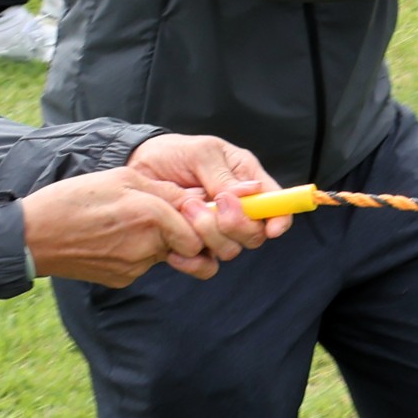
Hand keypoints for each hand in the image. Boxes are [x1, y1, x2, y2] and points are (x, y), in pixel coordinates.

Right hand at [19, 169, 213, 287]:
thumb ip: (162, 188)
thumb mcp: (120, 178)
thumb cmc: (74, 199)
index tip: (193, 212)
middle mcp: (146, 246)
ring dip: (156, 240)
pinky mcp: (120, 279)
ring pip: (162, 253)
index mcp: (150, 216)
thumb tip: (192, 198)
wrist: (31, 236)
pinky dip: (135, 252)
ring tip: (125, 223)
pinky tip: (111, 238)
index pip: (199, 232)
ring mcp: (133, 267)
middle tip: (159, 215)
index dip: (199, 221)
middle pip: (185, 244)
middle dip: (180, 231)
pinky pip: (141, 264)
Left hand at [118, 133, 283, 263]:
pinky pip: (205, 265)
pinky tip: (175, 246)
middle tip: (212, 204)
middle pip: (254, 234)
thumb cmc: (174, 153)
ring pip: (230, 250)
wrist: (137, 167)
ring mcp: (215, 230)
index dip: (280, 219)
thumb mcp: (201, 153)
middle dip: (235, 224)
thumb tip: (252, 193)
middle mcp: (237, 209)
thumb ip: (224, 176)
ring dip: (208, 233)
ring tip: (186, 208)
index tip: (271, 228)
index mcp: (247, 181)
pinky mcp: (193, 245)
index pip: (277, 205)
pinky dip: (192, 260)